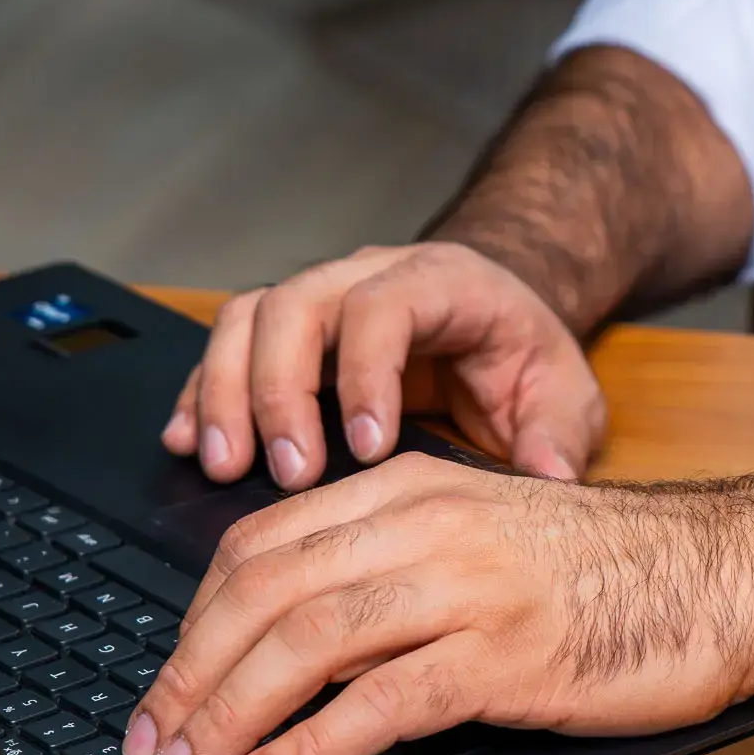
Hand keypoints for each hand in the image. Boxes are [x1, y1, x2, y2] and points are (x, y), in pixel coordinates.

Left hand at [119, 453, 753, 754]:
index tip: (163, 685)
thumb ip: (391, 563)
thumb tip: (291, 637)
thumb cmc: (609, 571)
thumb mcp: (483, 535)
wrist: (724, 577)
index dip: (191, 621)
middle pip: (263, 592)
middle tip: (150, 746)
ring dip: (227, 716)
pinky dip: (308, 747)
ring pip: (305, 641)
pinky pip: (380, 701)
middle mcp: (428, 524)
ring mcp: (468, 587)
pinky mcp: (507, 655)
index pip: (259, 543)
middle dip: (188, 676)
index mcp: (411, 489)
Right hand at [161, 242, 606, 488]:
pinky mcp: (285, 332)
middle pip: (297, 305)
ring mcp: (319, 299)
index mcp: (441, 283)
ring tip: (224, 464)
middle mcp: (367, 277)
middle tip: (288, 472)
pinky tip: (187, 443)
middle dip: (281, 390)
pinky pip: (226, 345)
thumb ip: (562, 433)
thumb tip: (550, 477)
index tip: (367, 447)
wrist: (496, 317)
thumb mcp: (566, 391)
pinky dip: (200, 392)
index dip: (367, 373)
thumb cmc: (523, 354)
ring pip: (248, 318)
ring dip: (225, 391)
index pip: (384, 307)